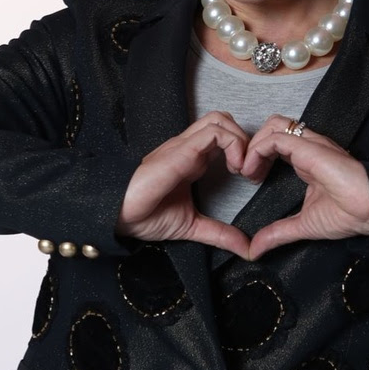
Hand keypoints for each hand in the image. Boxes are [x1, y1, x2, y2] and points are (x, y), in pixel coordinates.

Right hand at [116, 111, 251, 258]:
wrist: (118, 215)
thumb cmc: (145, 216)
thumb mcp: (192, 227)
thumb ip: (220, 234)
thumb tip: (246, 249)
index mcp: (193, 160)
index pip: (224, 137)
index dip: (244, 152)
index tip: (250, 178)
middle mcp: (190, 148)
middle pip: (224, 120)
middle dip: (246, 141)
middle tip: (249, 171)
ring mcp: (184, 146)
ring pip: (220, 119)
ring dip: (241, 140)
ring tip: (242, 170)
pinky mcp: (180, 150)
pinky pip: (212, 132)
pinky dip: (232, 144)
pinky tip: (234, 169)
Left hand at [241, 116, 368, 259]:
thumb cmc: (348, 214)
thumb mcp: (303, 225)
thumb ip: (277, 233)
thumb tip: (256, 249)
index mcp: (307, 161)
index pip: (277, 143)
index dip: (258, 156)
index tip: (250, 179)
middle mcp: (308, 148)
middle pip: (273, 127)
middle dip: (252, 145)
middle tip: (243, 172)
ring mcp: (310, 145)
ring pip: (274, 125)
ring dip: (253, 144)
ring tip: (246, 169)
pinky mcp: (310, 147)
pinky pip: (276, 137)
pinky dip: (257, 150)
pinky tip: (252, 170)